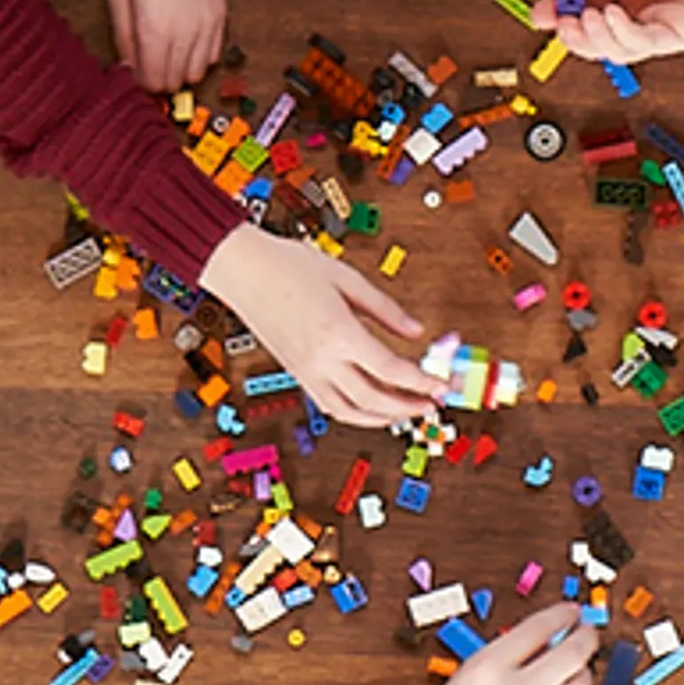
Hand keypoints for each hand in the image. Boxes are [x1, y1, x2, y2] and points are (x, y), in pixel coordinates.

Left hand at [107, 0, 227, 89]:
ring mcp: (207, 24)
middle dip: (159, 77)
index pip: (153, 81)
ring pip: (197, 72)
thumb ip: (122, 35)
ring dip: (179, 68)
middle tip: (145, 60)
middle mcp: (186, 32)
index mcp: (156, 30)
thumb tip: (127, 65)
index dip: (140, 81)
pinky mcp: (220, 13)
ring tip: (164, 50)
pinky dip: (198, 55)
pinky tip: (184, 40)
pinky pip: (213, 53)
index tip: (133, 70)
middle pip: (175, 81)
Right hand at [200, 225, 436, 425]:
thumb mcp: (348, 279)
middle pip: (374, 399)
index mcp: (338, 334)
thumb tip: (417, 331)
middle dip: (408, 406)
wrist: (243, 270)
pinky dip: (355, 414)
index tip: (440, 386)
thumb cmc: (288, 266)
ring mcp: (305, 371)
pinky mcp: (296, 373)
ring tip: (406, 412)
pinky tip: (371, 407)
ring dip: (383, 418)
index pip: (390, 370)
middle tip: (432, 403)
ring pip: (350, 411)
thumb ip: (386, 310)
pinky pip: (330, 406)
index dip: (421, 382)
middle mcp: (321, 360)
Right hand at [374, 600, 599, 684]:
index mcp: (485, 670)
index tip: (571, 611)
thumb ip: (494, 665)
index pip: (541, 627)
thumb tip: (532, 647)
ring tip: (575, 671)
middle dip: (586, 637)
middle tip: (587, 633)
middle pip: (574, 653)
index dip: (563, 614)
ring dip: (582, 674)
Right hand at [552, 0, 683, 63]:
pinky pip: (645, 45)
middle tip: (555, 20)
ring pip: (616, 45)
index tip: (540, 7)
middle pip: (597, 30)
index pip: (588, 0)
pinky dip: (621, 35)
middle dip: (571, 28)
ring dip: (593, 36)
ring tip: (583, 18)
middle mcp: (643, 2)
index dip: (562, 7)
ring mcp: (663, 21)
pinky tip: (609, 18)